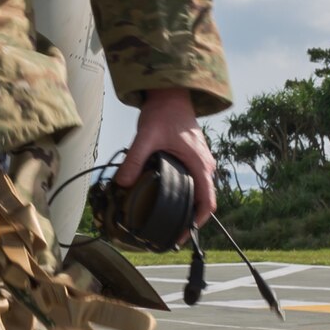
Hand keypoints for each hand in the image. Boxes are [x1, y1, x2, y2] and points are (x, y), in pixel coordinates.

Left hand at [115, 89, 214, 238]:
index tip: (183, 235)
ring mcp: (201, 161)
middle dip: (191, 219)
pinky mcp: (194, 157)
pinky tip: (170, 198)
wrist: (172, 94)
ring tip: (171, 221)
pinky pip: (196, 181)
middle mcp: (205, 165)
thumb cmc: (164, 112)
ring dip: (190, 207)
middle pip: (205, 200)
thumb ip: (134, 159)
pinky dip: (187, 193)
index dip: (197, 223)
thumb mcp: (146, 136)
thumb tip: (121, 183)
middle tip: (172, 234)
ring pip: (201, 191)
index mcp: (200, 164)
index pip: (207, 202)